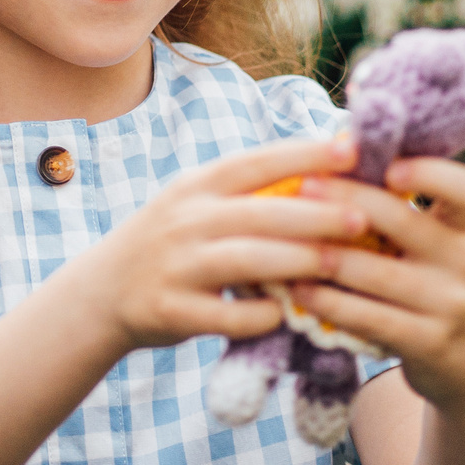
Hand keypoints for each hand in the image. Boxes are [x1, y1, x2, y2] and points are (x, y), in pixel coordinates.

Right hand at [79, 133, 368, 354]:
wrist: (102, 292)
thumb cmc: (171, 242)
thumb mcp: (197, 203)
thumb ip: (249, 192)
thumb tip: (328, 172)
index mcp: (198, 186)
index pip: (257, 162)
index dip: (305, 155)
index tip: (351, 149)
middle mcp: (186, 220)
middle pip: (259, 213)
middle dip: (315, 214)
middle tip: (362, 218)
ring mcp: (177, 265)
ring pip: (245, 260)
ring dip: (295, 261)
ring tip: (338, 263)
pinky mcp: (172, 309)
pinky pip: (225, 314)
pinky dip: (259, 315)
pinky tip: (284, 314)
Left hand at [285, 156, 464, 413]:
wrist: (462, 362)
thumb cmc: (423, 283)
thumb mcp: (425, 244)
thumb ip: (392, 204)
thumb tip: (338, 140)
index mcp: (462, 227)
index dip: (430, 172)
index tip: (388, 167)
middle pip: (402, 221)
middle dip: (346, 200)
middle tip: (302, 186)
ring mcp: (450, 304)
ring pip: (378, 272)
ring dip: (325, 254)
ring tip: (283, 240)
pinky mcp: (429, 343)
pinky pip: (370, 316)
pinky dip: (329, 301)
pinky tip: (297, 290)